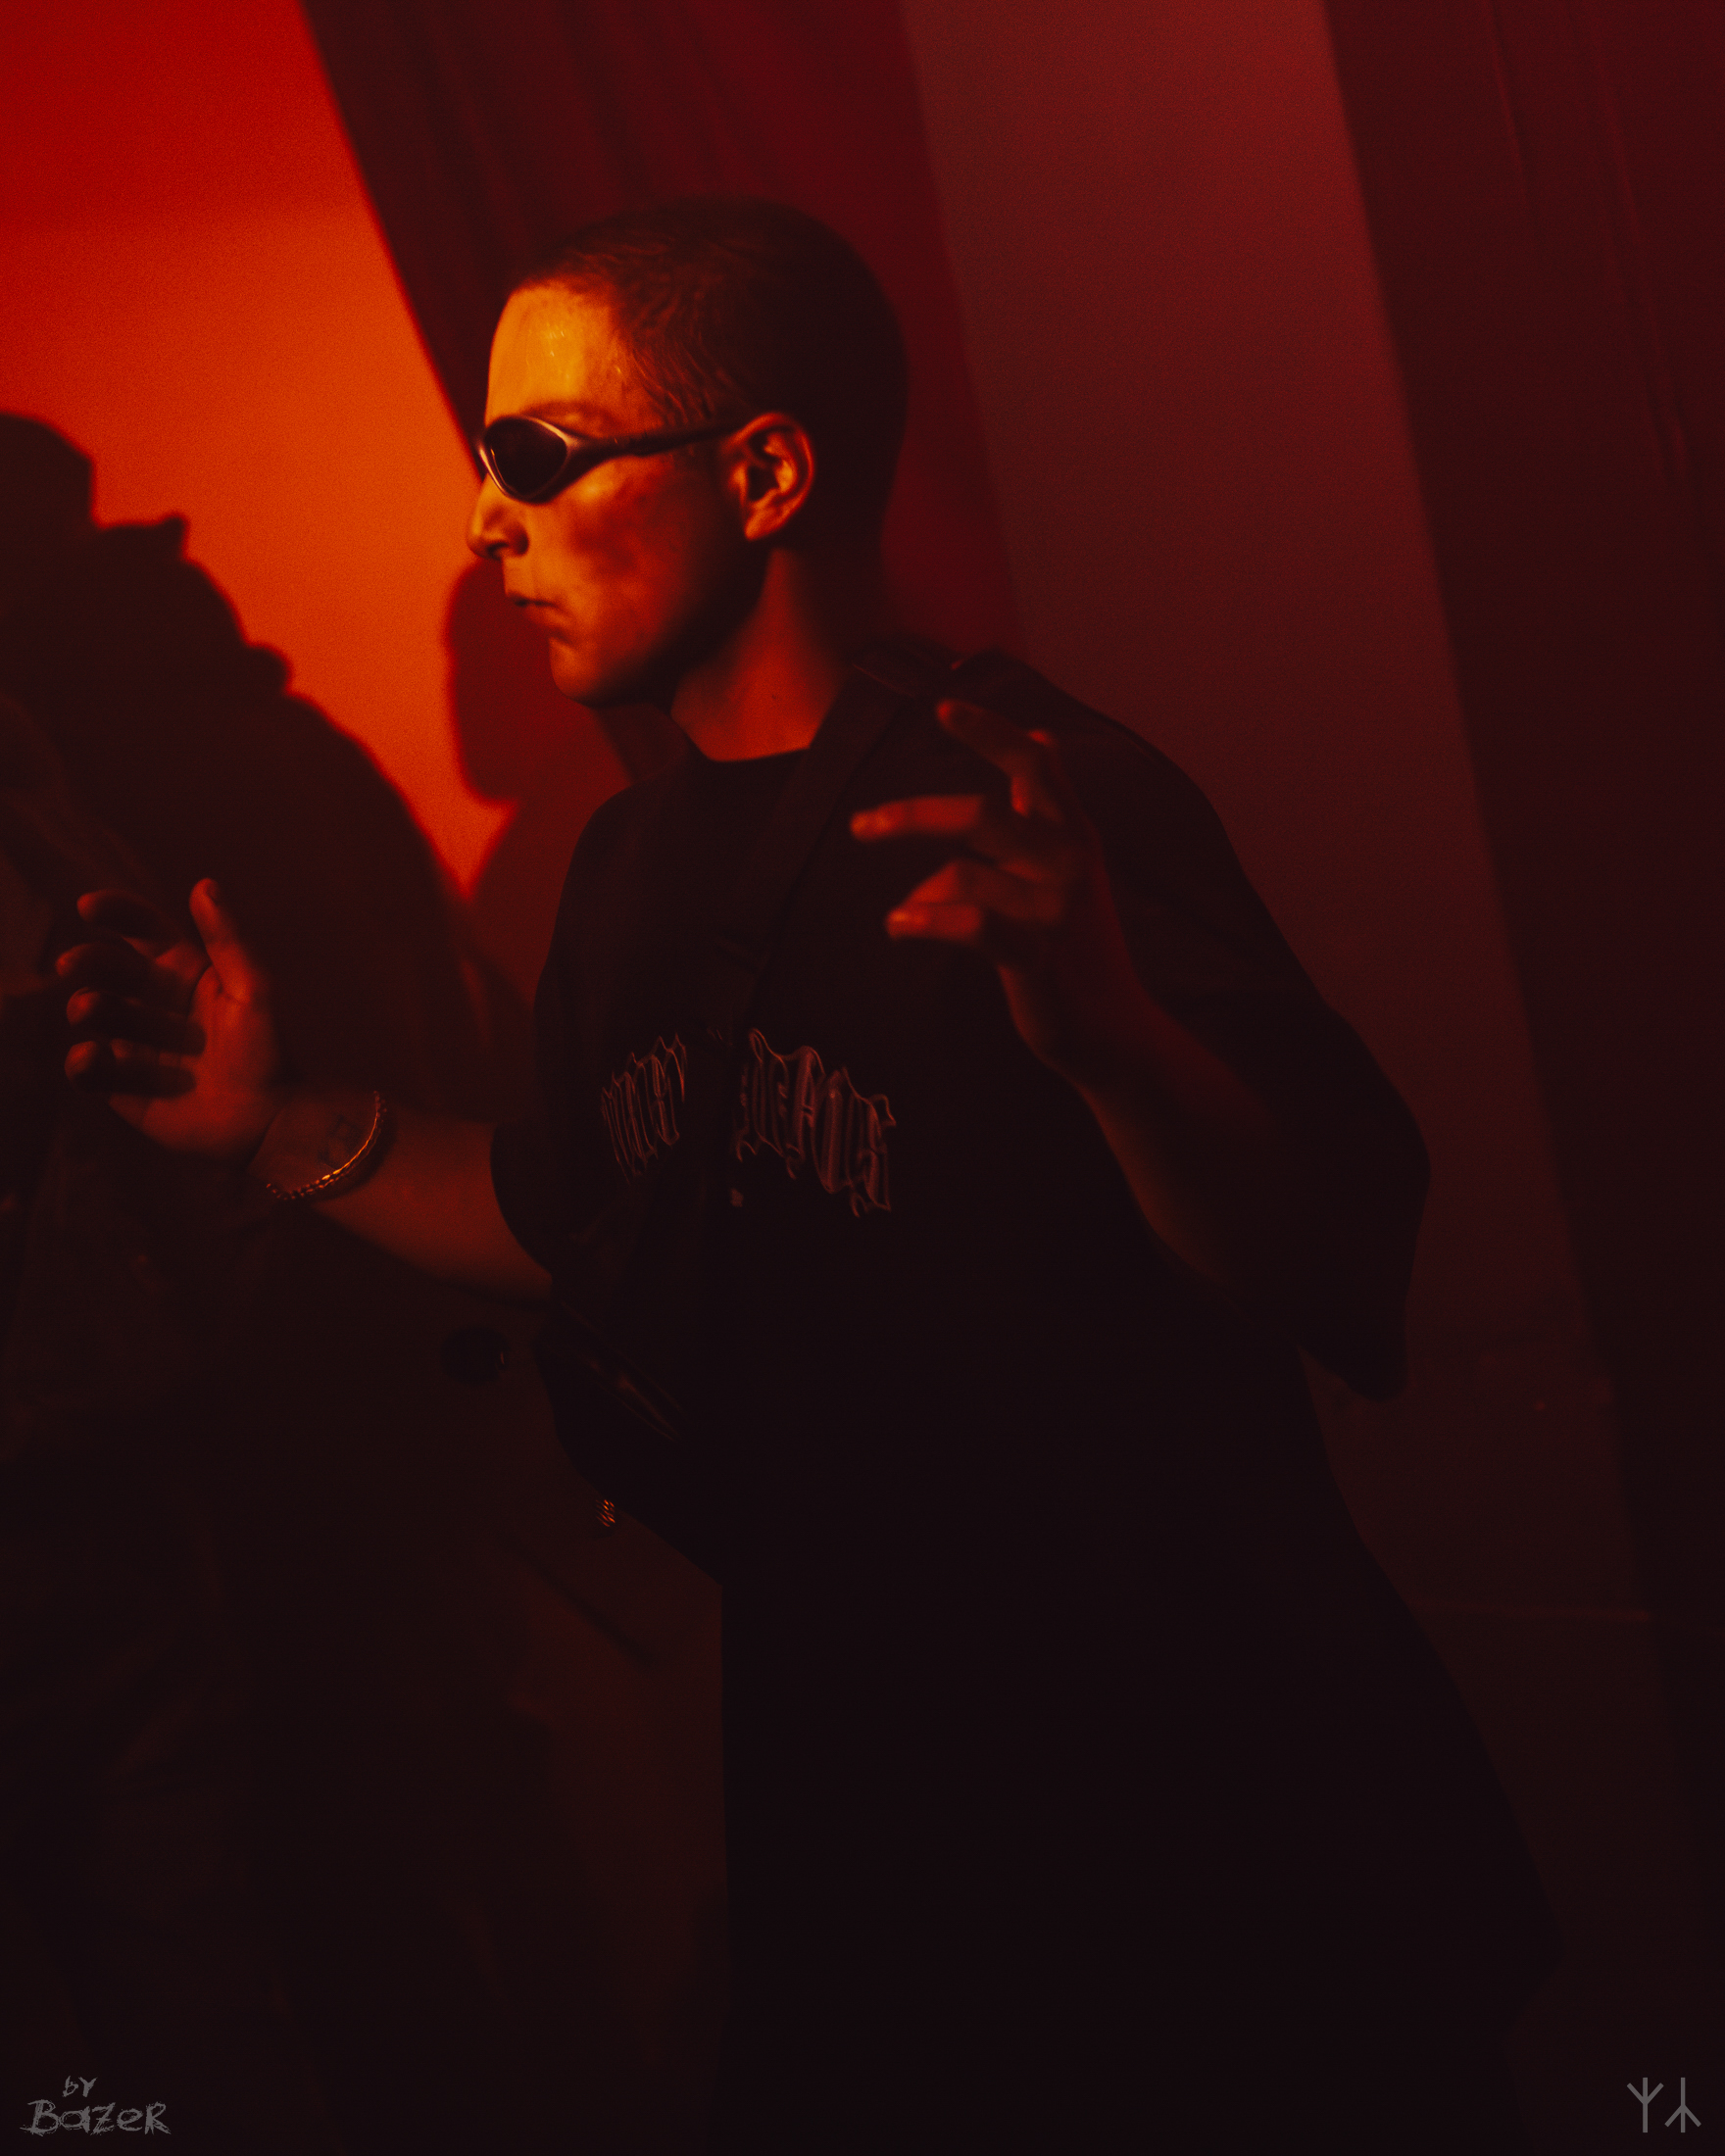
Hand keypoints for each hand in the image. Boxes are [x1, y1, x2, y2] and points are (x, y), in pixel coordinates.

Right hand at [58, 881, 290, 1159]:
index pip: (146, 933)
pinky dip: (83, 1064)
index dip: (118, 914)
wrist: (273, 1120)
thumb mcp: (255, 988)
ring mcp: (140, 1046)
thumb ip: (229, 939)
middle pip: (112, 971)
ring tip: (89, 1008)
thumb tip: (204, 883)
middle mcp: (158, 1005)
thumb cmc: (271, 1051)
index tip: (91, 906)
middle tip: (73, 964)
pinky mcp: (128, 1088)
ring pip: (97, 1016)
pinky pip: (92, 1071)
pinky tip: (89, 1057)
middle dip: (90, 962)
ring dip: (88, 1007)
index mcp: (187, 973)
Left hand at [850, 699, 1151, 1082]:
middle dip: (911, 816)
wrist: (1111, 1029)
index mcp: (1073, 835)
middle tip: (862, 826)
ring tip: (902, 919)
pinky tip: (899, 927)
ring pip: (963, 873)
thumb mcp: (1071, 866)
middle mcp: (1069, 862)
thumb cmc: (1078, 946)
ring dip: (918, 895)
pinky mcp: (1038, 957)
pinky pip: (971, 924)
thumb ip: (1046, 808)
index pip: (1035, 766)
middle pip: (981, 814)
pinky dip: (926, 921)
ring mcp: (1056, 910)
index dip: (991, 732)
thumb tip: (1043, 737)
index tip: (943, 707)